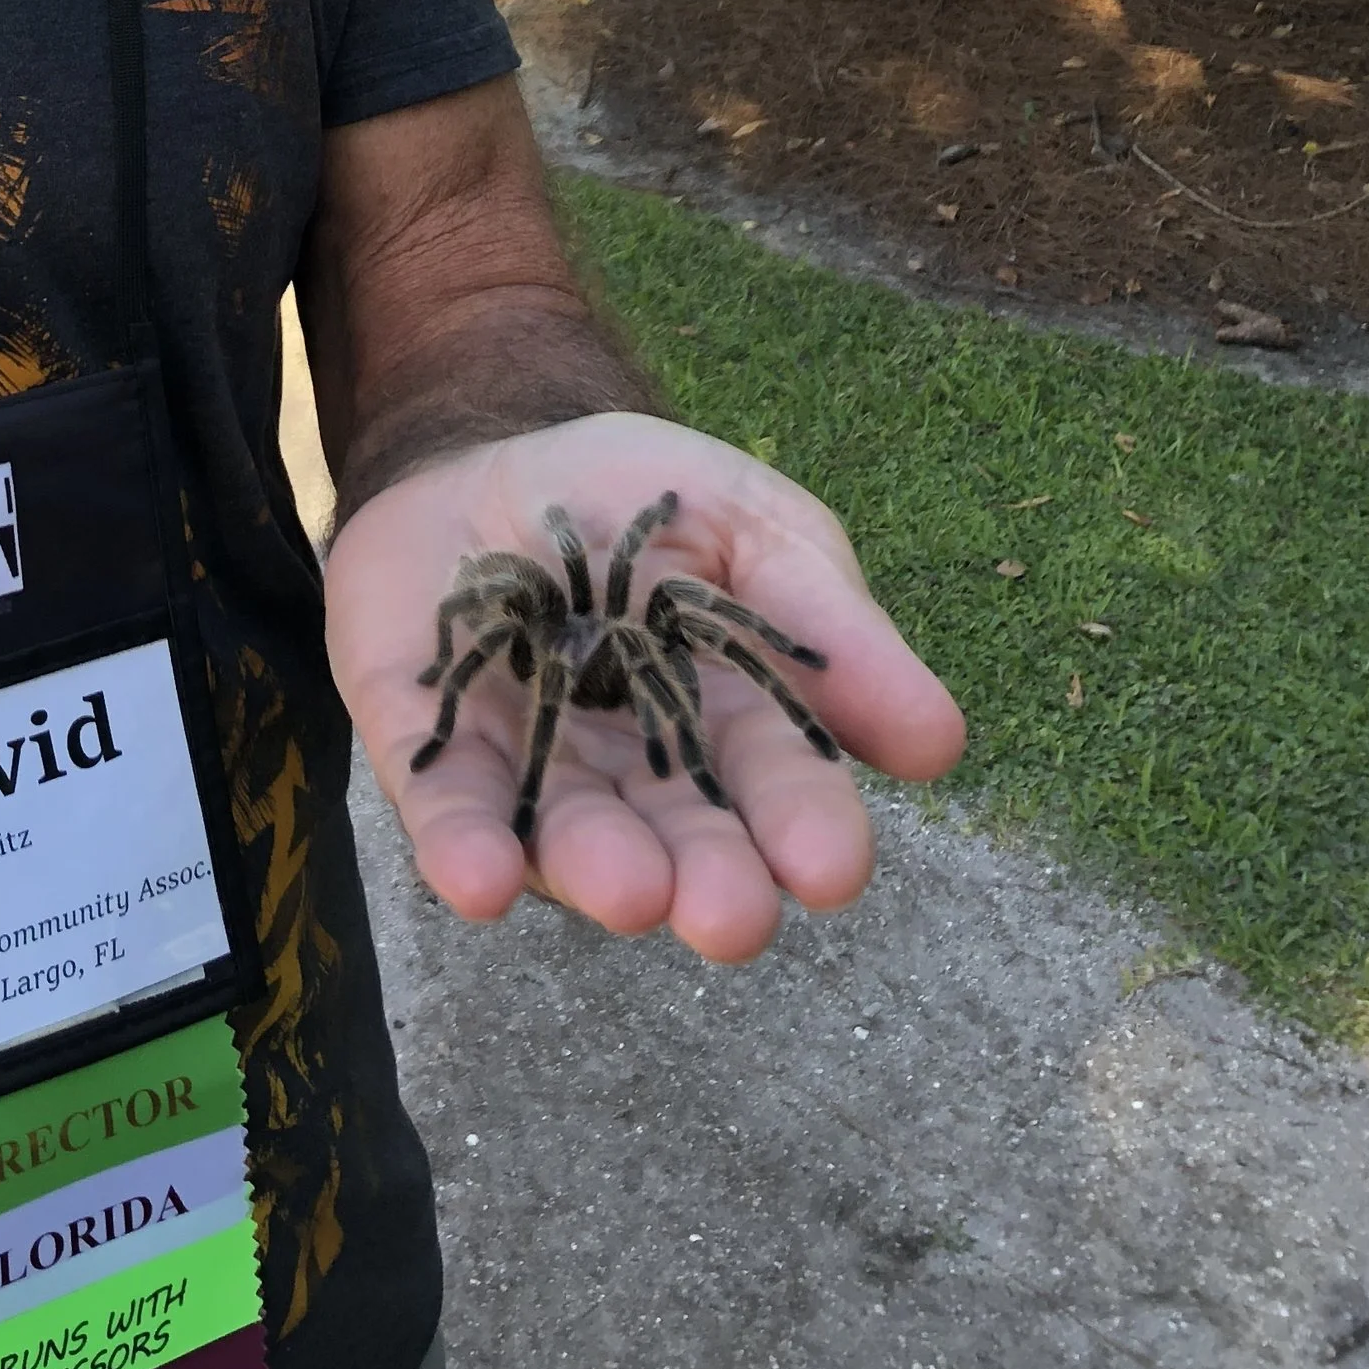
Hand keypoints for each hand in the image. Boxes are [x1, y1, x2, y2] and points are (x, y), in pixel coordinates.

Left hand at [326, 413, 964, 961]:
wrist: (490, 453)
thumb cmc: (639, 502)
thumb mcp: (752, 525)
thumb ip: (829, 625)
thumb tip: (940, 742)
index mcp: (731, 725)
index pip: (782, 790)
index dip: (808, 830)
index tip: (829, 867)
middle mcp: (637, 776)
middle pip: (681, 844)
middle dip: (708, 882)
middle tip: (728, 915)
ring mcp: (532, 767)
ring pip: (568, 840)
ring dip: (597, 872)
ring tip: (628, 891)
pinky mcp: (429, 747)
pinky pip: (447, 805)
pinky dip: (464, 846)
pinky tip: (480, 878)